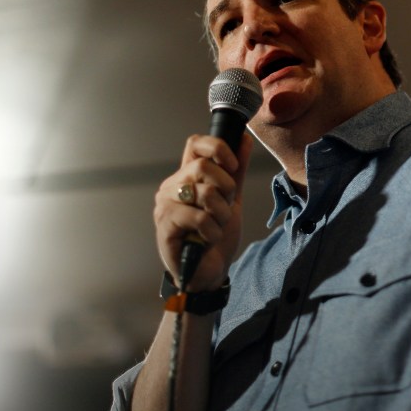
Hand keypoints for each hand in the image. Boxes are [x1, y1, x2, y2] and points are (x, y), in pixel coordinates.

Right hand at [153, 132, 252, 291]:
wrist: (209, 272)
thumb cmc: (216, 236)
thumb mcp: (232, 199)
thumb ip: (237, 171)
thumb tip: (245, 138)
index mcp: (186, 176)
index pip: (196, 143)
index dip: (218, 148)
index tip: (233, 166)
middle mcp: (172, 186)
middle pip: (203, 165)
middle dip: (226, 188)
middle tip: (225, 208)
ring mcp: (165, 205)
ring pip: (204, 192)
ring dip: (221, 215)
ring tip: (215, 227)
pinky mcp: (165, 225)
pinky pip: (198, 217)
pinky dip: (212, 231)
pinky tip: (207, 240)